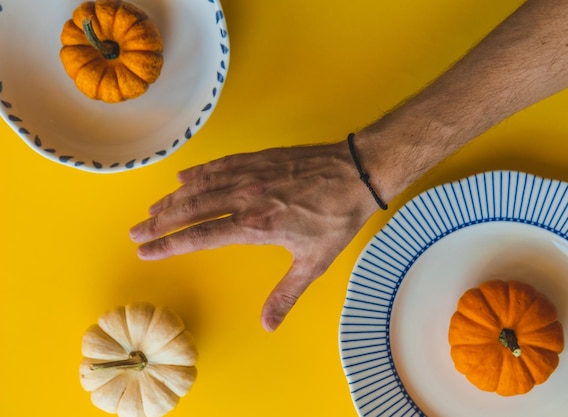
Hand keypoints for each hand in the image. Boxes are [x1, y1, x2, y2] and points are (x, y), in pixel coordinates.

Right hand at [129, 141, 378, 330]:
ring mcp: (251, 175)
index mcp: (254, 225)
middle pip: (191, 210)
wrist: (357, 173)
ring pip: (201, 186)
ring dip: (173, 198)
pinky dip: (198, 172)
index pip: (200, 236)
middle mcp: (245, 197)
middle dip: (159, 222)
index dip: (169, 244)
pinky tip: (184, 177)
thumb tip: (267, 324)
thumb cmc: (337, 217)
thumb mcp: (314, 262)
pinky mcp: (259, 159)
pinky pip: (220, 164)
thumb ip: (286, 293)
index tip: (145, 250)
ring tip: (151, 209)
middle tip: (134, 230)